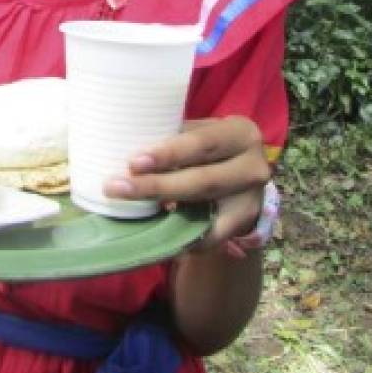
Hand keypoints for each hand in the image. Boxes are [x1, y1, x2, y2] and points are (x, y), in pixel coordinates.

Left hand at [102, 117, 270, 249]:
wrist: (241, 175)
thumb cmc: (208, 148)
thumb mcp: (199, 134)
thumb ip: (174, 138)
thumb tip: (122, 146)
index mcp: (240, 133)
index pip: (202, 143)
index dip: (169, 154)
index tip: (133, 162)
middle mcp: (254, 166)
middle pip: (202, 180)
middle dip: (156, 185)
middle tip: (117, 187)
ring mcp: (252, 199)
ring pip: (204, 210)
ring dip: (163, 213)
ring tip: (129, 211)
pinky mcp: (245, 226)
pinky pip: (211, 238)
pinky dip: (183, 239)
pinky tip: (156, 238)